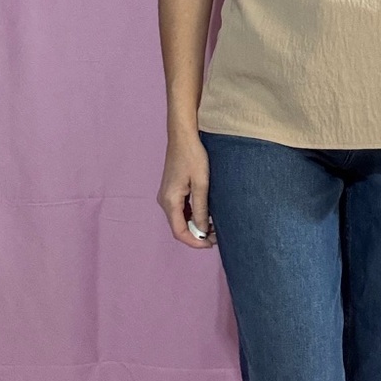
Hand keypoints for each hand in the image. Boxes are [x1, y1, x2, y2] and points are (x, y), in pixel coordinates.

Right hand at [156, 130, 216, 248]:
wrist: (183, 136)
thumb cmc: (193, 156)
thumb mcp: (201, 184)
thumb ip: (201, 209)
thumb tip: (202, 231)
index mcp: (170, 201)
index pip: (179, 232)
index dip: (194, 242)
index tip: (210, 244)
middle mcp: (164, 200)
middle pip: (178, 227)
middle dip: (196, 235)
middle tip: (216, 235)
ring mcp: (166, 195)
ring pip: (179, 219)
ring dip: (195, 225)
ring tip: (214, 225)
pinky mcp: (170, 190)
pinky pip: (180, 210)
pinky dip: (192, 216)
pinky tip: (205, 213)